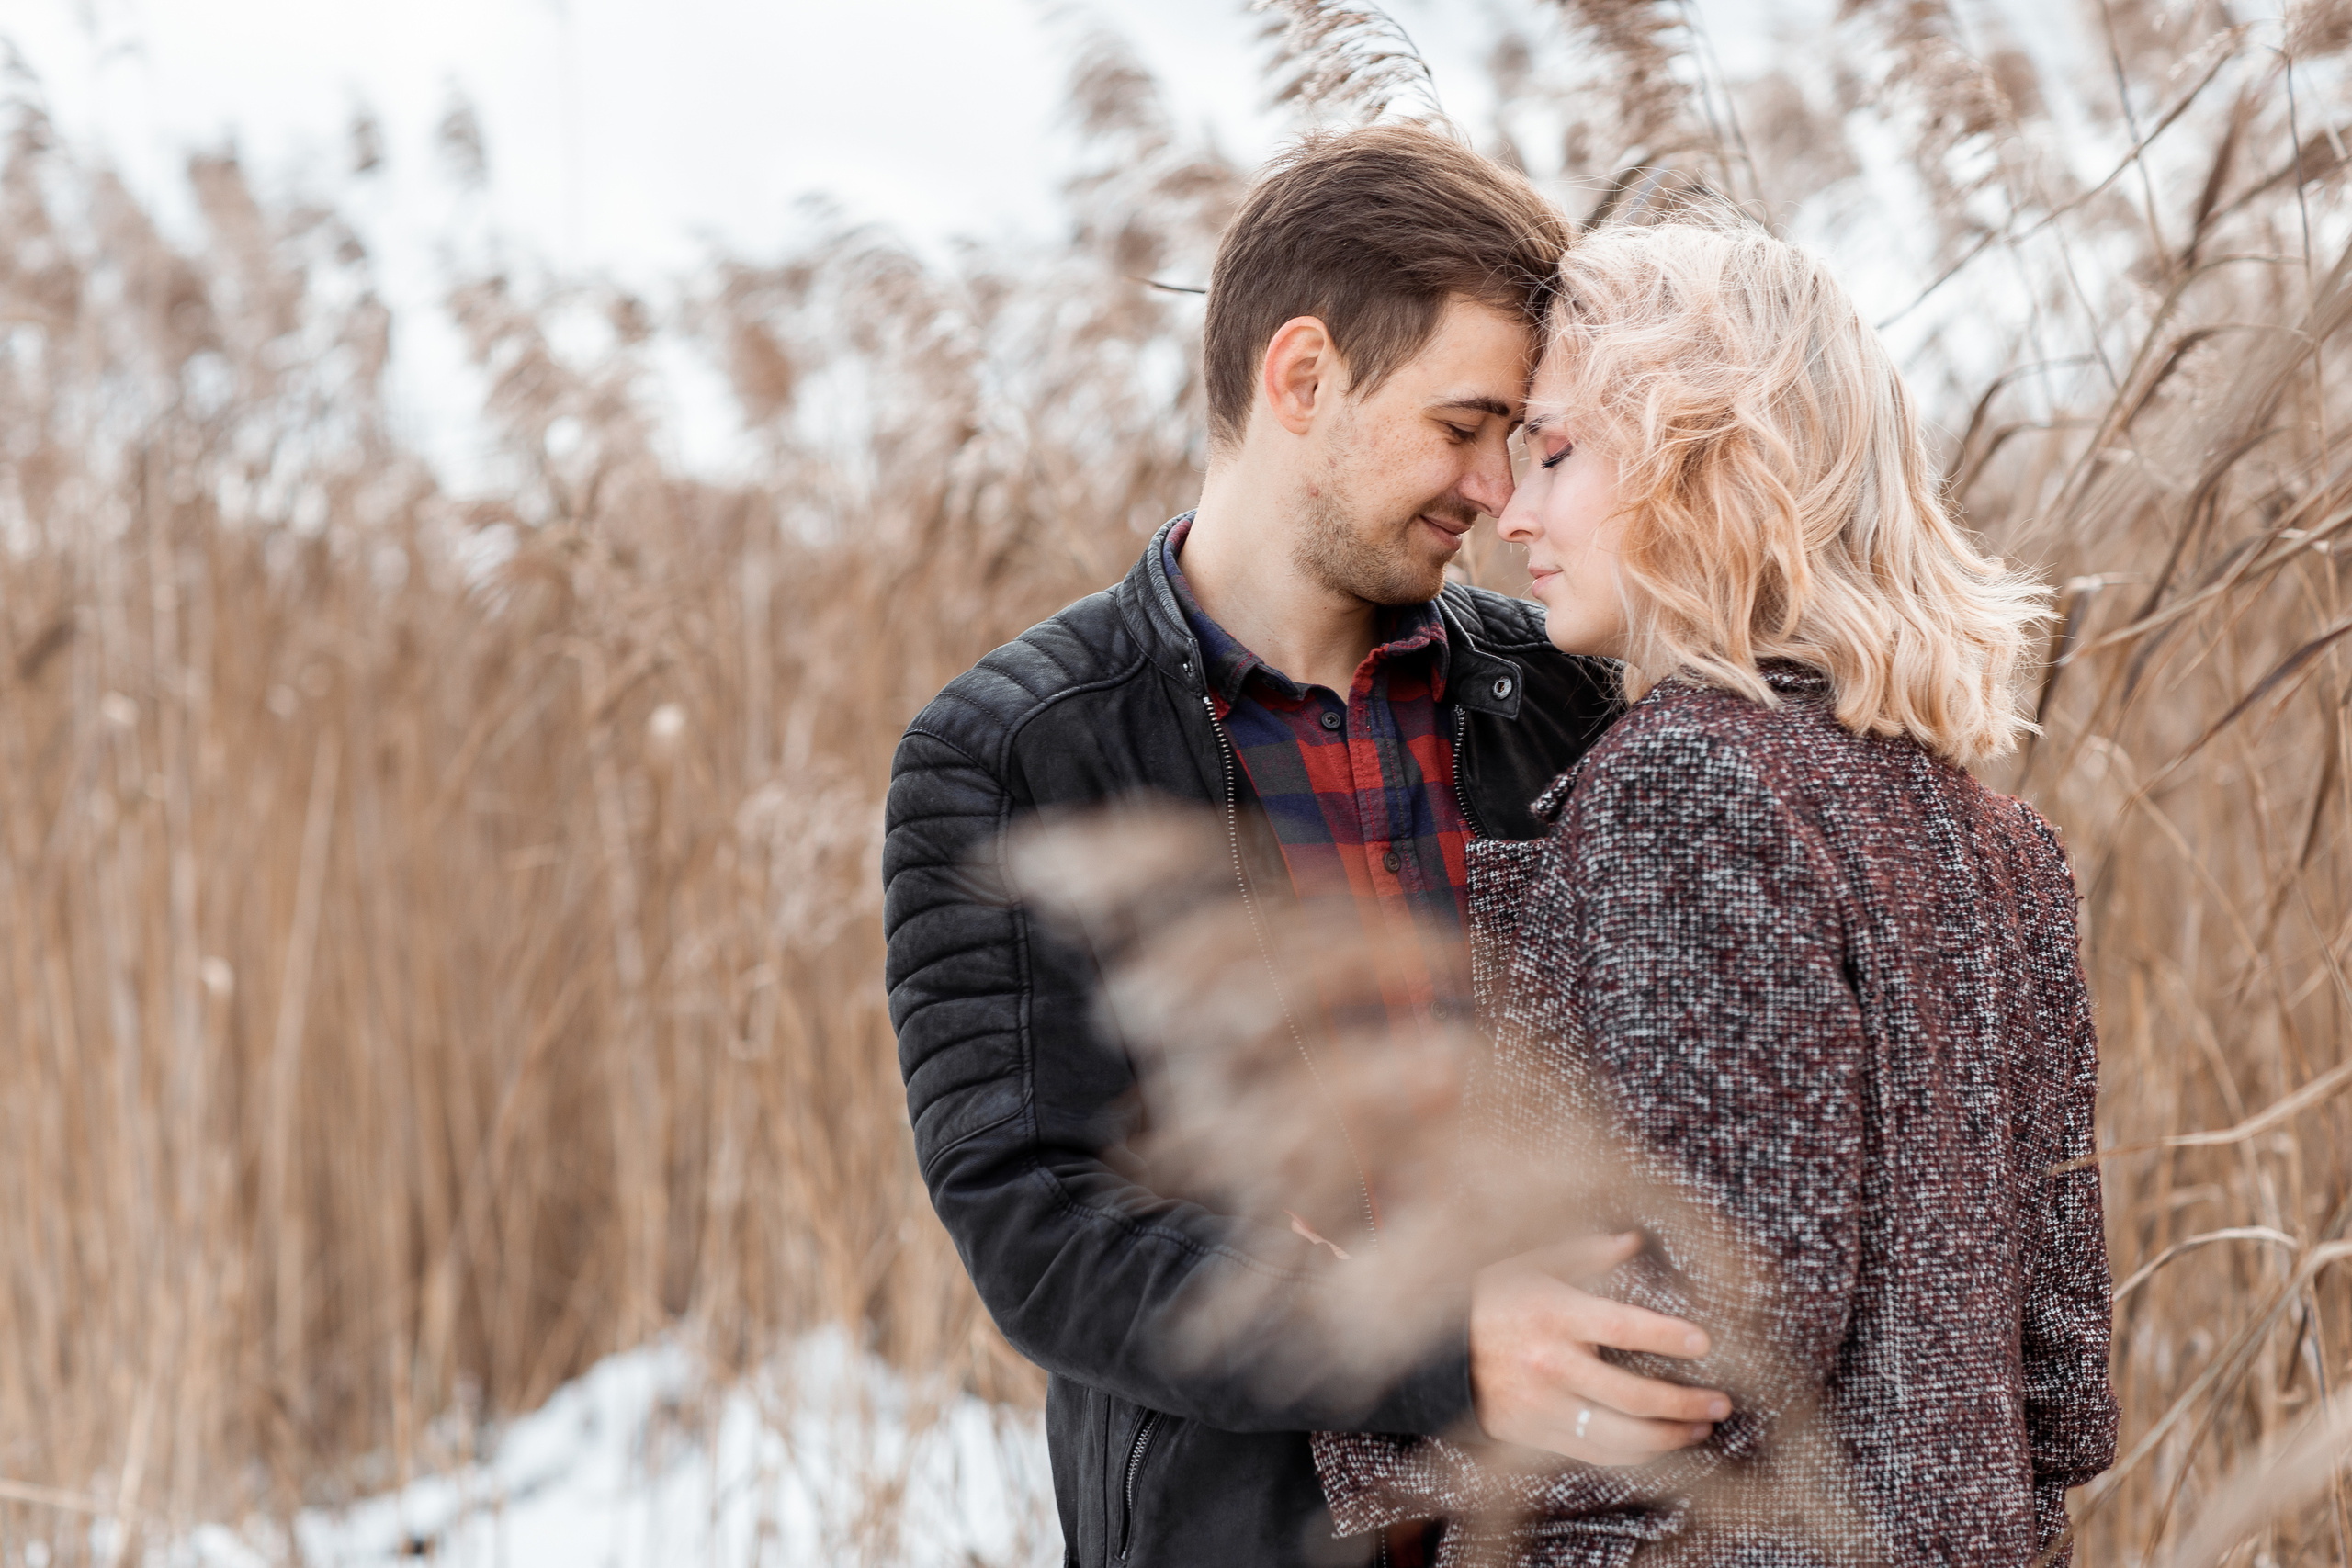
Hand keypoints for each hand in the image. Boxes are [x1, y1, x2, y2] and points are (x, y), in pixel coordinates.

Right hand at [1469, 1231, 1731, 1465]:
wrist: (1432, 1349)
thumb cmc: (1489, 1296)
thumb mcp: (1527, 1262)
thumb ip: (1582, 1253)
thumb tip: (1633, 1239)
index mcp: (1551, 1313)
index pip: (1622, 1328)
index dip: (1667, 1337)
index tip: (1705, 1344)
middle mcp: (1546, 1363)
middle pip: (1632, 1394)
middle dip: (1686, 1402)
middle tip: (1721, 1402)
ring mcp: (1538, 1405)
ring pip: (1619, 1436)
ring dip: (1669, 1437)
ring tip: (1700, 1429)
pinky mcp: (1530, 1436)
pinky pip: (1594, 1453)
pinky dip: (1635, 1454)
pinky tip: (1662, 1444)